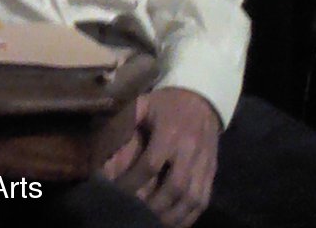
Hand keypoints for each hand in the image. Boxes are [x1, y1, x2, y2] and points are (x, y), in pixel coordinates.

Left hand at [102, 87, 219, 227]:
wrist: (201, 99)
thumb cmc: (167, 105)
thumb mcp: (146, 104)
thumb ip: (127, 118)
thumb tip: (104, 137)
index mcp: (170, 132)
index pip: (151, 164)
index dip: (133, 182)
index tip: (117, 193)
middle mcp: (189, 149)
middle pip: (175, 187)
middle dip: (155, 205)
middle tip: (136, 215)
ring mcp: (203, 162)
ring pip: (192, 197)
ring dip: (173, 216)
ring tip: (154, 223)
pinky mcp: (211, 171)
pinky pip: (204, 199)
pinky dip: (190, 216)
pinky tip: (175, 223)